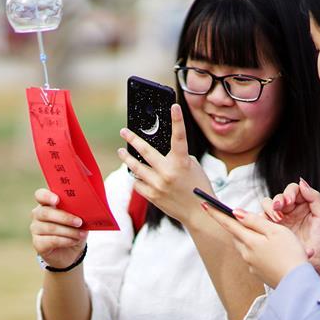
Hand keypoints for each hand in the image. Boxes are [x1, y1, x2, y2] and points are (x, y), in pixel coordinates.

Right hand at [30, 188, 87, 269]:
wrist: (70, 251)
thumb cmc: (73, 229)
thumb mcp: (78, 218)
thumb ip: (78, 211)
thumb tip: (87, 208)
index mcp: (47, 203)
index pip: (40, 195)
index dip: (47, 196)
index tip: (57, 200)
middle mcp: (38, 214)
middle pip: (46, 212)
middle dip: (65, 217)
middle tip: (79, 222)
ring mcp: (35, 229)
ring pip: (51, 228)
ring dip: (69, 231)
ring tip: (81, 234)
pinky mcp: (38, 243)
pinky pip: (52, 240)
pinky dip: (66, 240)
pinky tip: (74, 241)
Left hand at [117, 104, 212, 224]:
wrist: (198, 213)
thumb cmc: (197, 186)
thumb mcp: (192, 167)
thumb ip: (177, 156)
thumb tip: (160, 149)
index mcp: (182, 162)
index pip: (179, 137)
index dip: (177, 120)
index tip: (174, 106)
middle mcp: (168, 172)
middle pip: (145, 151)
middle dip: (132, 139)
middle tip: (124, 131)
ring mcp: (158, 185)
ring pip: (135, 167)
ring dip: (127, 158)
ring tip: (121, 152)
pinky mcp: (152, 196)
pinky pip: (137, 182)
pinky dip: (136, 177)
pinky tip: (136, 174)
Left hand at [202, 204, 307, 287]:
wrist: (298, 284)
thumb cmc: (290, 254)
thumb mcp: (275, 231)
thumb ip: (255, 221)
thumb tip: (236, 213)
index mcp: (249, 241)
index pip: (228, 223)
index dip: (216, 213)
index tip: (204, 203)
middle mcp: (246, 254)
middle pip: (237, 234)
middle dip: (238, 225)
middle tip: (245, 218)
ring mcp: (251, 265)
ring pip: (245, 245)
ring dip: (250, 238)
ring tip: (269, 236)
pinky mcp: (258, 273)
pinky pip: (254, 257)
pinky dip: (260, 250)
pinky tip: (275, 251)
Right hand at [263, 178, 319, 286]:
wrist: (317, 264)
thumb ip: (315, 197)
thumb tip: (301, 182)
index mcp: (304, 205)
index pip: (293, 190)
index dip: (289, 192)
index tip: (290, 201)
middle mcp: (291, 210)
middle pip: (278, 196)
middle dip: (278, 200)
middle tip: (280, 209)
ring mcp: (280, 220)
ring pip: (267, 205)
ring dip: (270, 208)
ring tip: (277, 219)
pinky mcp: (271, 230)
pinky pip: (261, 219)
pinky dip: (261, 218)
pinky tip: (267, 224)